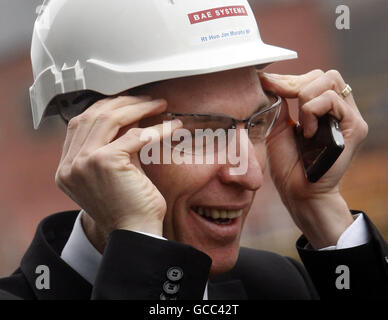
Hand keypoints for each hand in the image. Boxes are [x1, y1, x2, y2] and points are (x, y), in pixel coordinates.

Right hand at [55, 95, 181, 236]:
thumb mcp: (117, 171)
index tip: (129, 103)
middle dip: (124, 103)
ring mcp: (83, 162)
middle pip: (92, 116)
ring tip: (159, 105)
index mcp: (68, 167)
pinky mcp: (104, 162)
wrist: (135, 233)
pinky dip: (156, 129)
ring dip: (138, 108)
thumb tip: (133, 117)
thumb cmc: (129, 206)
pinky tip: (171, 127)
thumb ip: (117, 144)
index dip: (106, 108)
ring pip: (109, 118)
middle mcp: (69, 164)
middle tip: (148, 100)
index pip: (81, 124)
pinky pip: (134, 136)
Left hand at [259, 70, 367, 247]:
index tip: (267, 83)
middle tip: (282, 99)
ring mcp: (349, 118)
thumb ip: (281, 103)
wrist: (298, 191)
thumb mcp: (279, 127)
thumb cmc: (288, 164)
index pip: (313, 77)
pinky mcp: (355, 127)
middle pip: (325, 74)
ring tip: (301, 126)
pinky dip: (312, 112)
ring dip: (305, 99)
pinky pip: (332, 100)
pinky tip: (308, 133)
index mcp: (324, 109)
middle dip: (296, 84)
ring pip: (330, 81)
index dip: (290, 78)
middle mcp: (339, 110)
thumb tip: (271, 80)